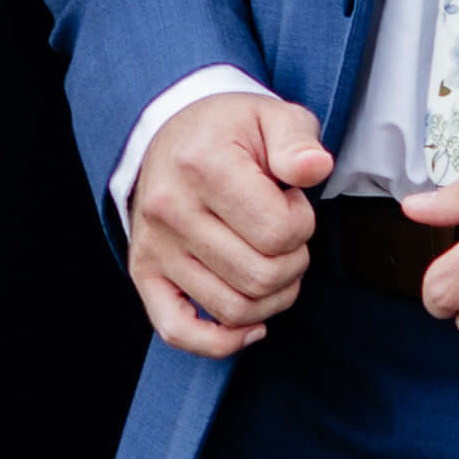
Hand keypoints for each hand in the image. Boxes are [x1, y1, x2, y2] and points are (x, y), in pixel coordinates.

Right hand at [128, 86, 326, 356]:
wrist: (172, 133)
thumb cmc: (231, 130)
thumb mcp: (272, 116)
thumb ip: (298, 141)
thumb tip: (315, 167)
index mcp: (203, 166)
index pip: (279, 231)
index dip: (303, 223)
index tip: (291, 201)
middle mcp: (170, 210)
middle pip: (261, 276)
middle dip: (293, 262)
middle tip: (285, 233)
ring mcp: (154, 247)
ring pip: (233, 310)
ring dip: (272, 298)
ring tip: (272, 262)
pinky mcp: (144, 273)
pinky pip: (177, 331)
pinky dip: (221, 341)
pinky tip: (251, 326)